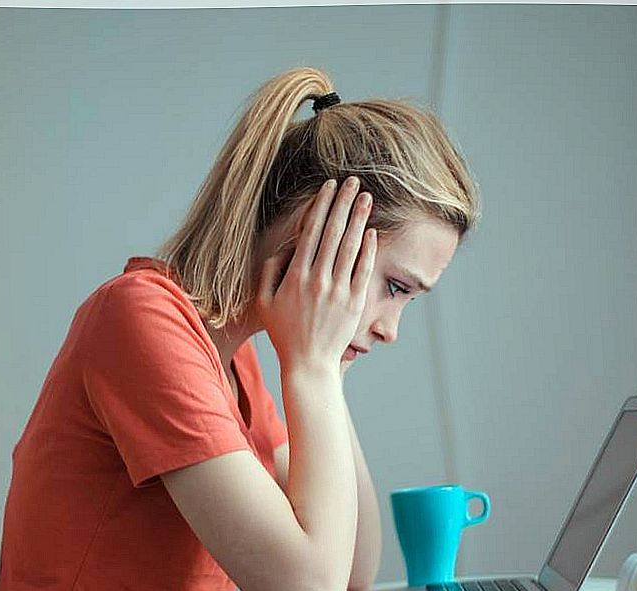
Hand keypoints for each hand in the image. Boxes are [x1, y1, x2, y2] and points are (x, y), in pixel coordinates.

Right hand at [256, 177, 376, 375]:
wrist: (308, 364)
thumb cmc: (284, 333)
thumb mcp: (264, 302)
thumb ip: (269, 272)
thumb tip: (283, 248)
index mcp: (295, 276)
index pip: (310, 232)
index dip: (321, 206)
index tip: (328, 187)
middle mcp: (317, 280)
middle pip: (332, 232)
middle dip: (342, 203)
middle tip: (352, 181)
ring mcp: (338, 291)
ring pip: (350, 247)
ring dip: (358, 219)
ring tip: (365, 197)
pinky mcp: (354, 303)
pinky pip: (363, 270)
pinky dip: (368, 249)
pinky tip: (372, 231)